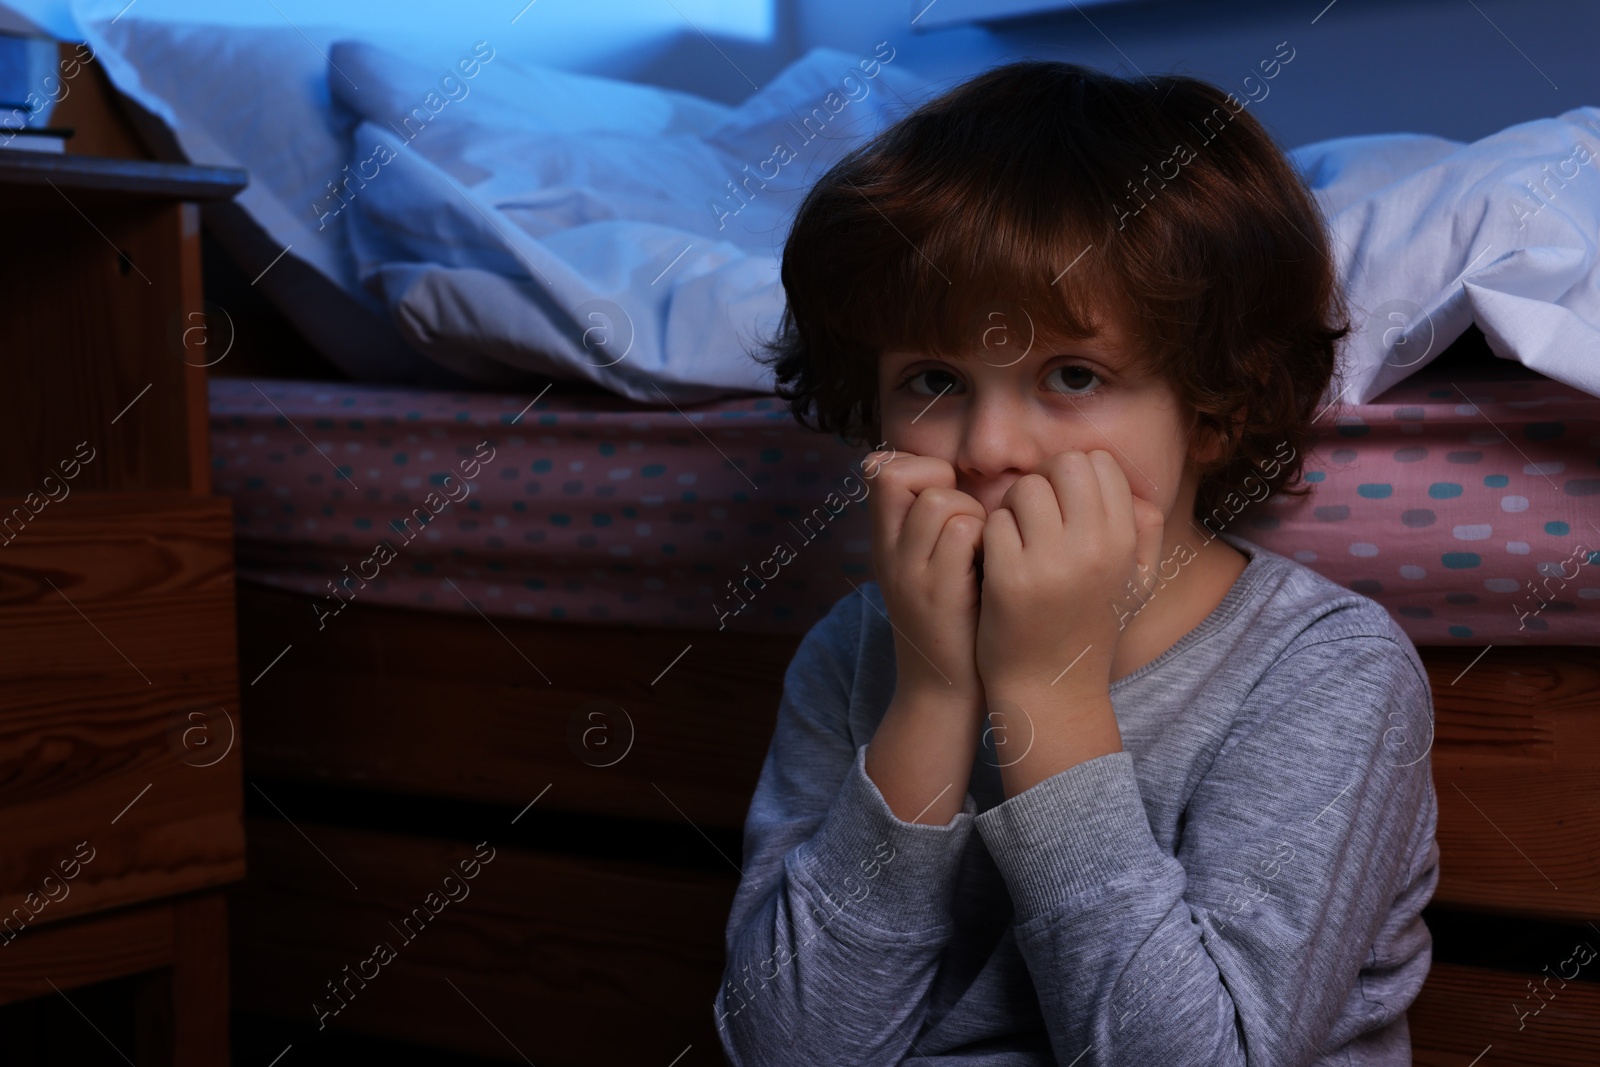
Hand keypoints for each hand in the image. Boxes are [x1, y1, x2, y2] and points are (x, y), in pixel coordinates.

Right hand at [864, 449, 987, 706]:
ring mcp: (909, 573)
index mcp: (884, 544)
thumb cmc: (954, 623)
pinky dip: (987, 540)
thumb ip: (932, 528)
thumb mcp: (926, 571)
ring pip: (939, 501)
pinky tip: (993, 569)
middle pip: (898, 476)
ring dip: (973, 515)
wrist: (944, 693)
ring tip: (983, 549)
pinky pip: (964, 532)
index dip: (919, 469)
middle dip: (942, 484)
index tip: (947, 498)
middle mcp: (887, 554)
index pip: (880, 470)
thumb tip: (953, 479)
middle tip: (966, 522)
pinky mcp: (939, 594)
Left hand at [975, 449, 1165, 696]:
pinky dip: (991, 536)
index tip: (1062, 506)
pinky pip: (994, 522)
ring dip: (1014, 507)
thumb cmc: (1090, 627)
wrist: (1051, 688)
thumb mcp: (1136, 583)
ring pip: (1025, 488)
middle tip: (1035, 517)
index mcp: (1125, 542)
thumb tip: (1134, 490)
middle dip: (1044, 481)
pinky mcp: (1010, 577)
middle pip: (1064, 464)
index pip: (1100, 462)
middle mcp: (1095, 547)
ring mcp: (1052, 562)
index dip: (1074, 476)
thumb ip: (1144, 532)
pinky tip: (999, 563)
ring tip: (1016, 540)